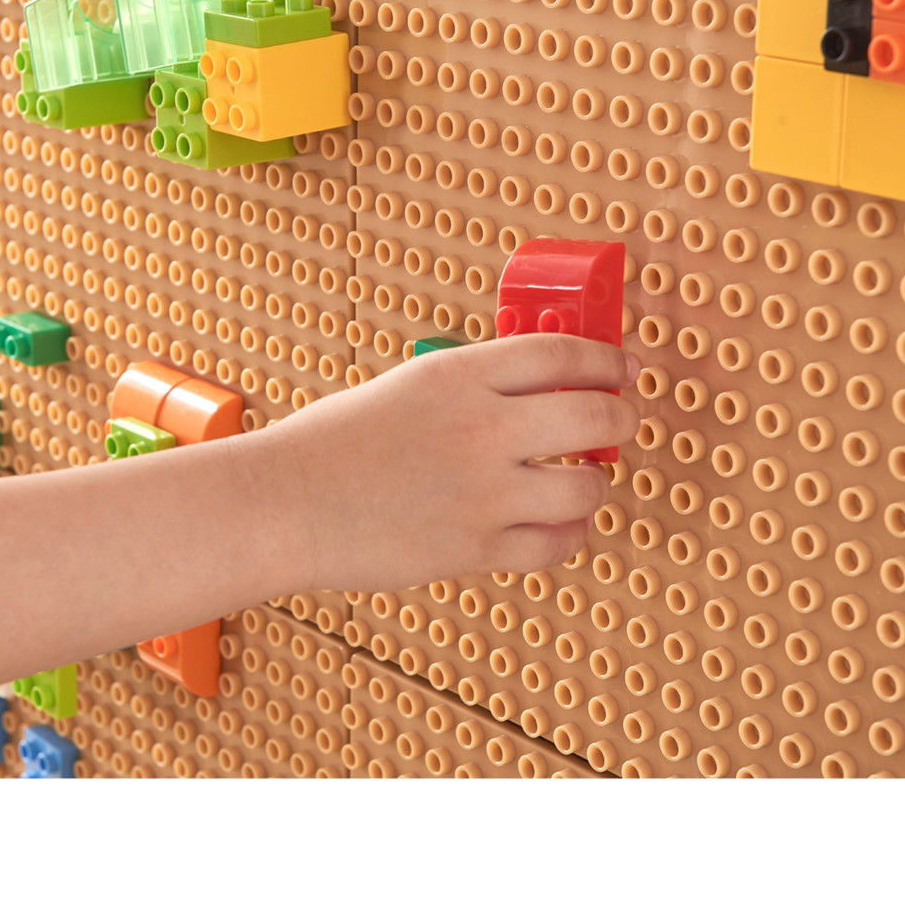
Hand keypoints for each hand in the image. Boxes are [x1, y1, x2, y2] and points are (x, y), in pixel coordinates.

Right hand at [258, 334, 639, 593]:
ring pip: (588, 487)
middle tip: (619, 419)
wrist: (284, 504)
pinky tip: (558, 522)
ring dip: (595, 482)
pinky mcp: (476, 548)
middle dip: (621, 416)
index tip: (621, 367)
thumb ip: (473, 386)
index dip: (606, 359)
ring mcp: (484, 493)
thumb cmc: (332, 443)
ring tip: (583, 480)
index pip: (565, 355)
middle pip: (596, 415)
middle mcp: (482, 429)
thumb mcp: (408, 384)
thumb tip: (537, 394)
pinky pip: (557, 544)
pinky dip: (569, 533)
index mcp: (460, 375)